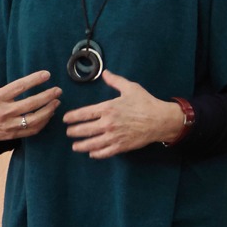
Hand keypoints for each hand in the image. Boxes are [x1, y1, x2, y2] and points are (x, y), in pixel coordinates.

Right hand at [0, 50, 61, 141]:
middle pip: (30, 104)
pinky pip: (31, 130)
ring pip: (33, 119)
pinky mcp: (13, 135)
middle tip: (58, 90)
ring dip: (48, 111)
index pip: (18, 87)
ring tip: (57, 102)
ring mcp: (9, 125)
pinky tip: (49, 115)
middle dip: (46, 96)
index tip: (47, 74)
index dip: (34, 80)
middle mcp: (4, 112)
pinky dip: (43, 123)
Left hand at [63, 70, 184, 158]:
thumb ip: (115, 81)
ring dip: (81, 146)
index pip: (83, 114)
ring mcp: (113, 136)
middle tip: (69, 133)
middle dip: (73, 132)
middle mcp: (107, 123)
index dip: (72, 117)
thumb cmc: (145, 103)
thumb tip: (105, 72)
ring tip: (75, 146)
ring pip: (91, 143)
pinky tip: (92, 153)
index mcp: (107, 108)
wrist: (160, 120)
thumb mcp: (130, 88)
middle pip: (84, 130)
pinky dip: (96, 154)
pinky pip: (105, 152)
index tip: (66, 119)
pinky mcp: (121, 146)